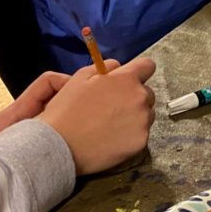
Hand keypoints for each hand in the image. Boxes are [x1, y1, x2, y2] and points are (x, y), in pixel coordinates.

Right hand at [37, 57, 155, 174]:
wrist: (62, 146)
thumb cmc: (68, 109)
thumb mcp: (81, 77)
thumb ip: (105, 67)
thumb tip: (118, 67)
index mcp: (126, 79)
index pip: (148, 65)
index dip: (137, 71)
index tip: (128, 80)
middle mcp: (140, 98)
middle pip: (148, 93)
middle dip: (134, 96)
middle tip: (114, 106)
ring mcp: (142, 122)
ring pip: (146, 114)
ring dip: (135, 116)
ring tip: (112, 124)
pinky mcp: (141, 142)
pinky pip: (141, 133)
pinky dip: (131, 135)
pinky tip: (112, 138)